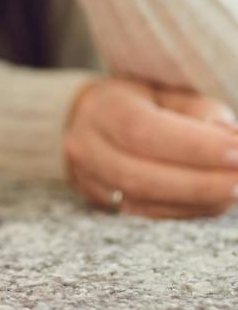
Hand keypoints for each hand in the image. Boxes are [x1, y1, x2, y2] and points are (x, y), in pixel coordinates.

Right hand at [64, 77, 237, 218]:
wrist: (93, 121)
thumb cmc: (141, 103)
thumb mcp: (168, 93)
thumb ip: (200, 112)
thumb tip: (232, 141)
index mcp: (103, 107)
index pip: (142, 129)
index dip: (192, 146)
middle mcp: (87, 145)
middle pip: (140, 174)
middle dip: (200, 183)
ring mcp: (90, 178)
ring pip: (144, 202)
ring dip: (198, 201)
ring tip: (235, 190)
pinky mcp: (101, 203)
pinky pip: (147, 216)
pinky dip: (186, 211)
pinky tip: (213, 200)